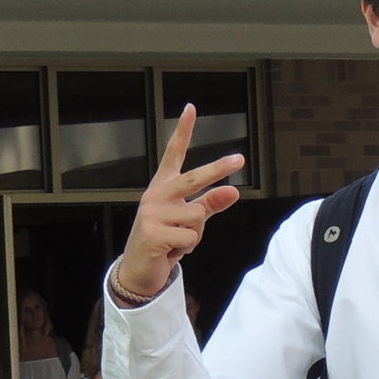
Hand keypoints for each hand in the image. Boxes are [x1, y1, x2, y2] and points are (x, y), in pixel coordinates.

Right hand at [112, 104, 246, 303]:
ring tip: (175, 241)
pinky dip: (186, 249)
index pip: (173, 154)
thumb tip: (234, 191)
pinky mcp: (152, 232)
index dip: (182, 131)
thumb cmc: (165, 240)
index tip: (191, 108)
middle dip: (217, 170)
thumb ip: (211, 204)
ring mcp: (152, 212)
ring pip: (197, 216)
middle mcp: (156, 194)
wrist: (139, 270)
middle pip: (193, 178)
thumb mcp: (190, 220)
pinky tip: (169, 250)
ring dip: (194, 234)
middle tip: (239, 159)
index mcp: (163, 187)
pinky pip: (190, 237)